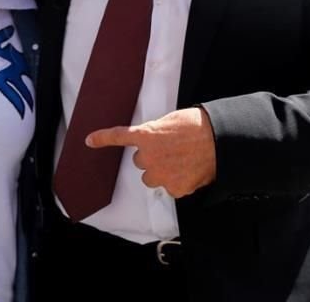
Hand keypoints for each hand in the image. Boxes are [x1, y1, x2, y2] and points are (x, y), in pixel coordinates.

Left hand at [86, 107, 216, 197]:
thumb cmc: (197, 126)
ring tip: (182, 161)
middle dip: (153, 158)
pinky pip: (171, 187)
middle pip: (141, 162)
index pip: (119, 136)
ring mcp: (160, 175)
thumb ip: (155, 133)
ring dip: (162, 172)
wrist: (219, 140)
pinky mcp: (174, 188)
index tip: (90, 140)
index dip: (102, 138)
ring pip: (153, 177)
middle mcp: (148, 157)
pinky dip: (179, 182)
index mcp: (146, 136)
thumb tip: (155, 143)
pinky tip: (190, 171)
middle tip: (171, 151)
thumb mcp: (170, 122)